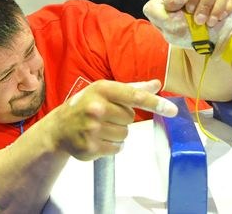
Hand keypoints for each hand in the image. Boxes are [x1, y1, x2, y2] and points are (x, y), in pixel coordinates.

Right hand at [48, 79, 176, 160]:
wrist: (59, 128)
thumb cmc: (86, 105)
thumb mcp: (105, 91)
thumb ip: (133, 89)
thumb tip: (157, 84)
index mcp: (102, 89)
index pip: (135, 96)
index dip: (156, 103)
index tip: (172, 109)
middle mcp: (96, 107)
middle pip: (131, 118)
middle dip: (122, 118)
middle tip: (106, 116)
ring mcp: (92, 129)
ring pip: (125, 135)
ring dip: (117, 133)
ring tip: (101, 128)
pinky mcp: (90, 147)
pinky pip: (117, 148)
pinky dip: (112, 146)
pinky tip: (98, 139)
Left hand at [175, 0, 231, 26]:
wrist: (194, 23)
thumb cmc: (178, 15)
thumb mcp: (166, 11)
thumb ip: (170, 2)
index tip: (190, 11)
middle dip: (206, 5)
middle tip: (200, 21)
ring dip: (216, 9)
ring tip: (210, 23)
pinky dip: (227, 8)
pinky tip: (220, 18)